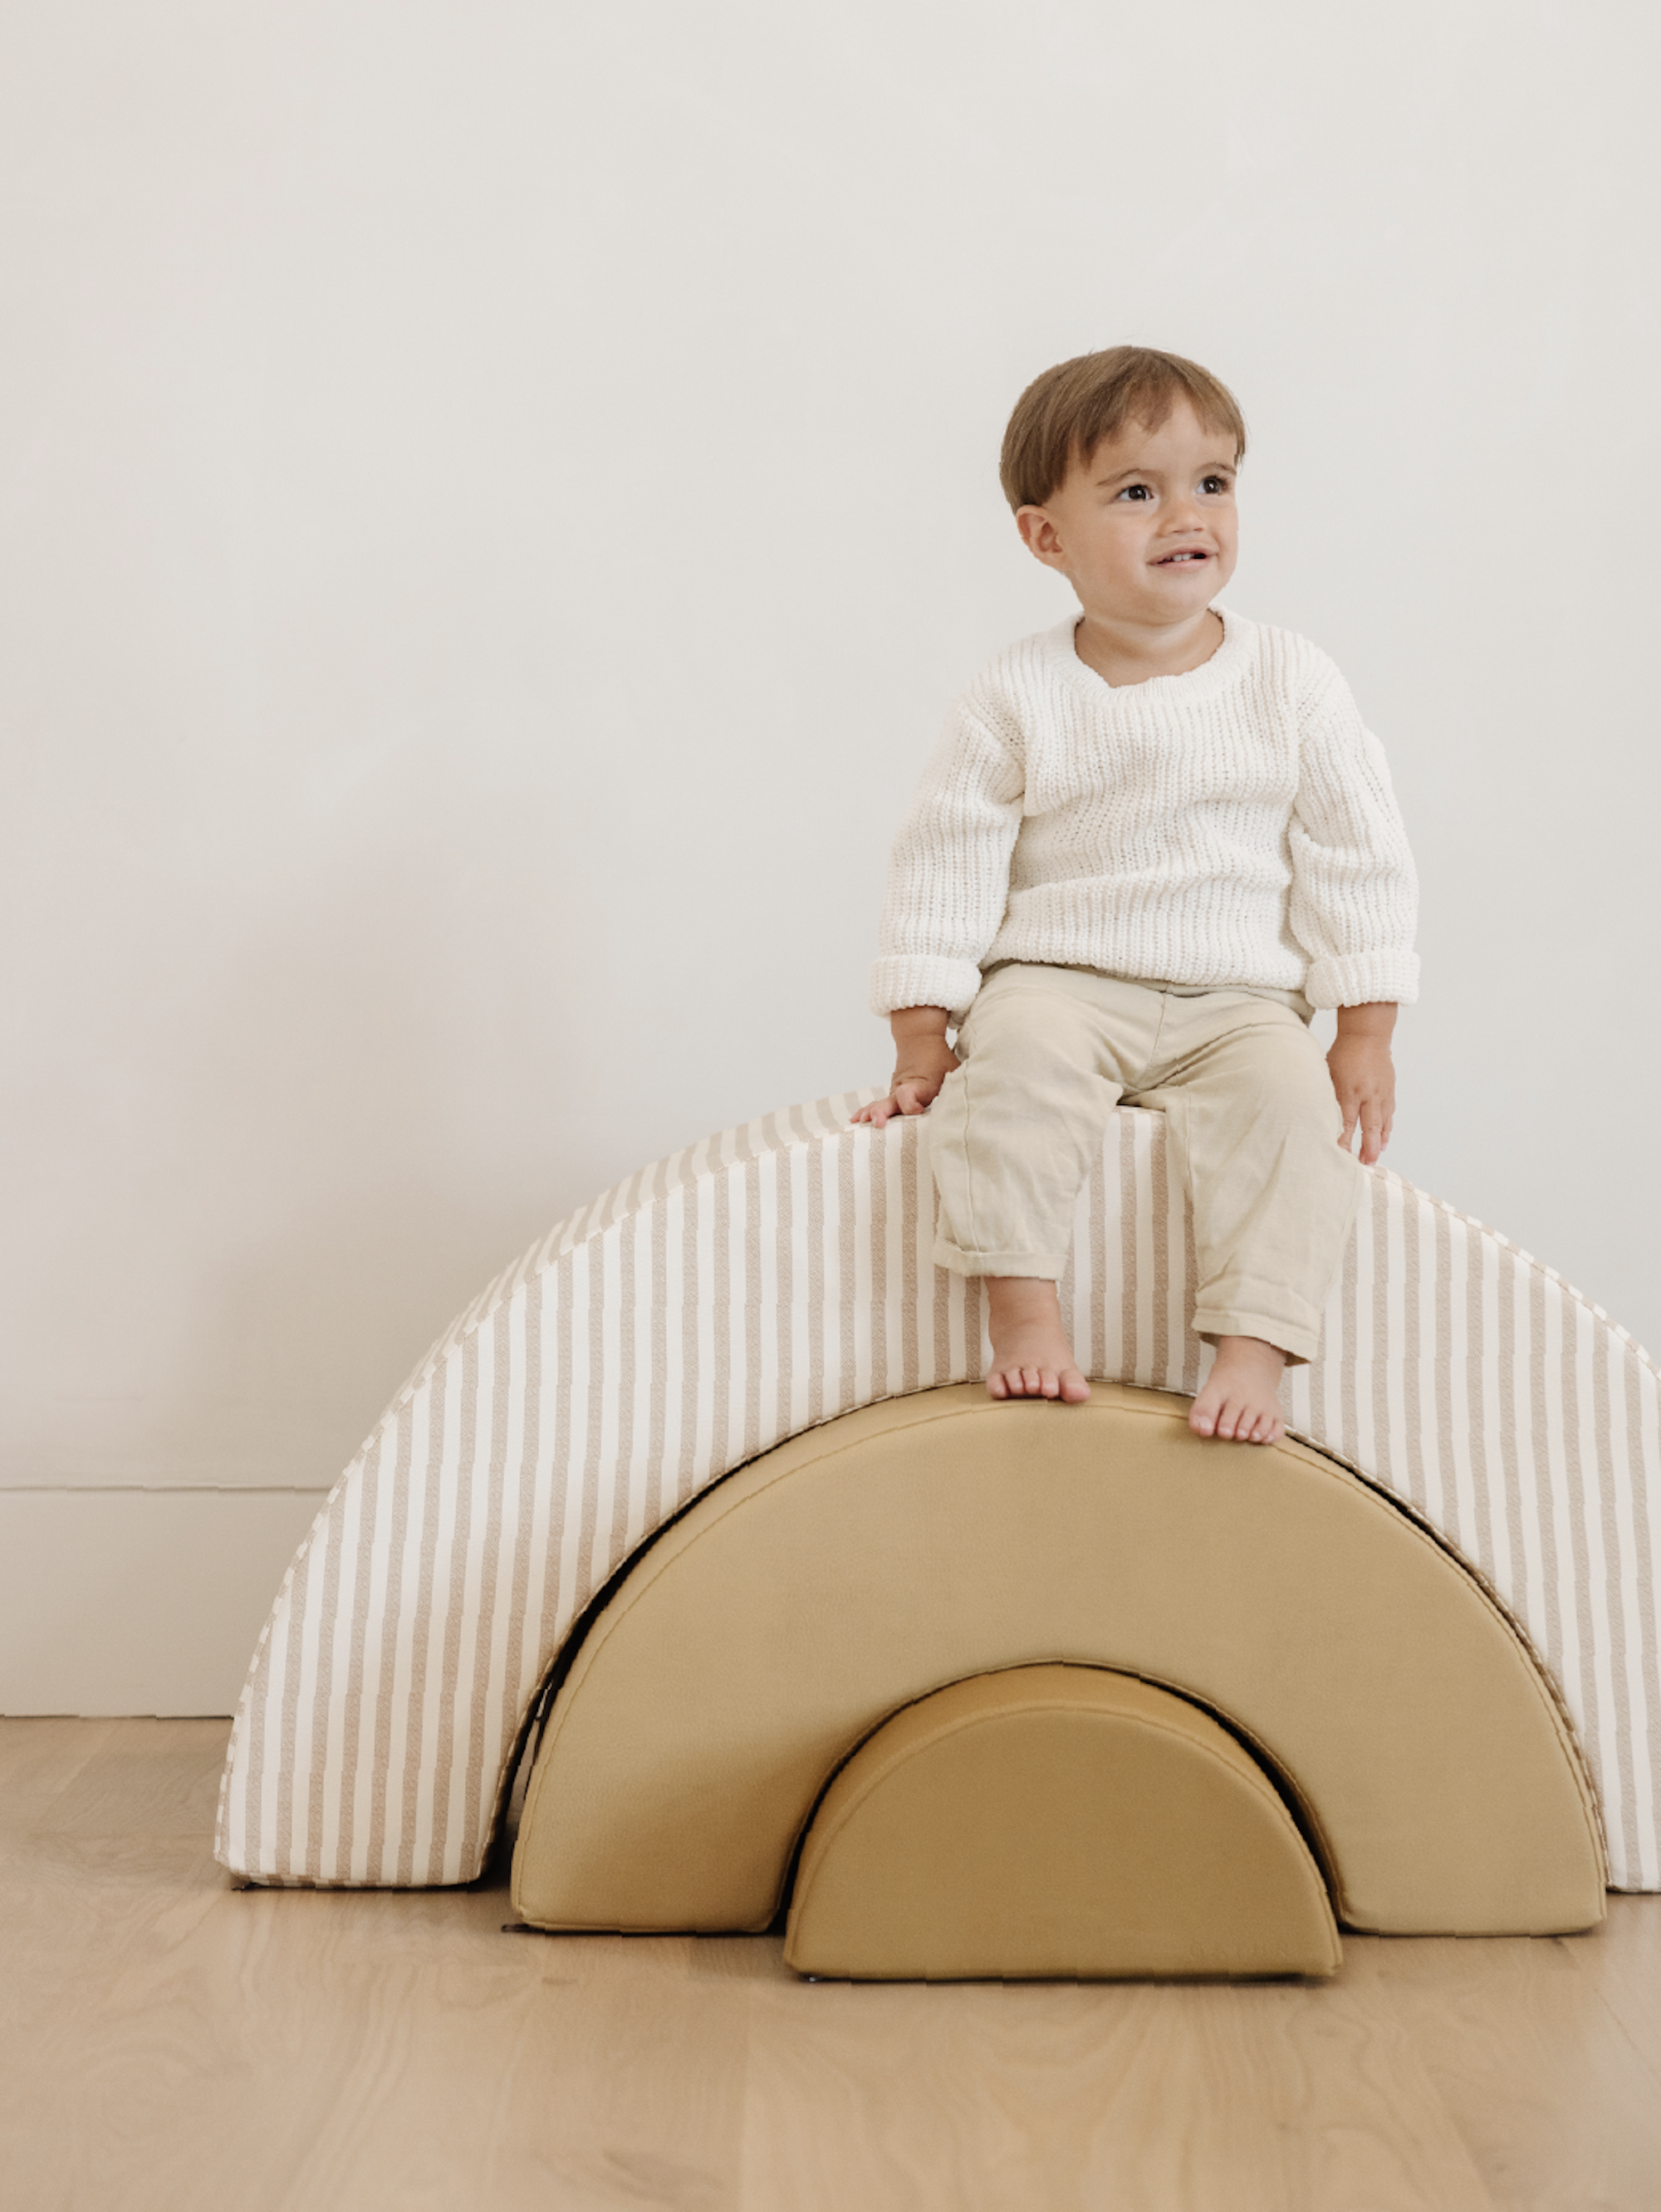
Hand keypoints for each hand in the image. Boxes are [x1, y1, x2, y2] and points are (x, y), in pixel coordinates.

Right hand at [852, 1013, 959, 1126]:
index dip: (911, 1103)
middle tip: (878, 1122)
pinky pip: (879, 1104)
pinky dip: (867, 1111)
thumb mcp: (955, 1068)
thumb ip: (962, 1083)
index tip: (915, 1111)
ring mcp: (895, 1092)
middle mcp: (905, 1089)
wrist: (920, 1039)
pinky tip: (856, 1120)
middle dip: (884, 1112)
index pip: (911, 1094)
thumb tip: (979, 1099)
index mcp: (922, 1084)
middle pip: (892, 1102)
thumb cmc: (940, 1059)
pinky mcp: (892, 1095)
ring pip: (882, 1104)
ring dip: (872, 1113)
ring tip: (861, 1122)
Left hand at [1327, 1003, 1395, 1165]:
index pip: (1345, 1123)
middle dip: (1366, 1148)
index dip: (1343, 1141)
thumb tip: (1319, 1116)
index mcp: (1349, 1090)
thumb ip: (1327, 1094)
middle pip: (1368, 1128)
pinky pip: (1389, 1114)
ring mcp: (1381, 1093)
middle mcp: (1367, 1095)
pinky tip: (1383, 1139)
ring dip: (1378, 1142)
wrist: (1368, 1034)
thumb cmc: (1343, 1052)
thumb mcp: (1328, 1072)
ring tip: (1374, 1158)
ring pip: (1382, 1123)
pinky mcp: (1389, 1090)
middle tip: (1363, 1165)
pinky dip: (1386, 1129)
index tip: (1339, 1156)